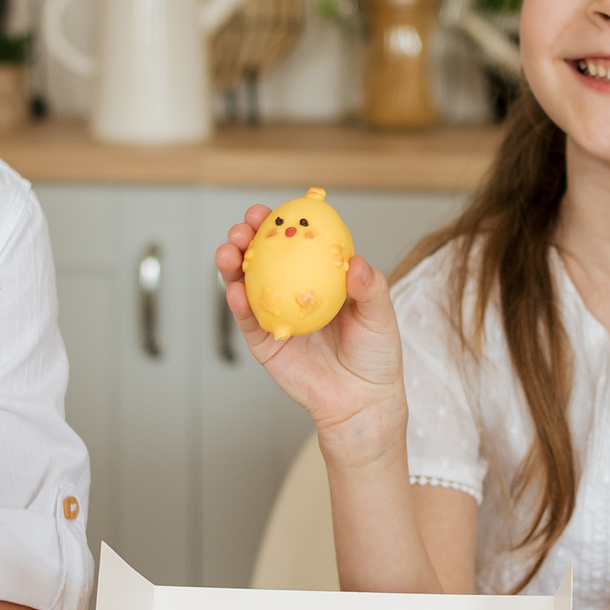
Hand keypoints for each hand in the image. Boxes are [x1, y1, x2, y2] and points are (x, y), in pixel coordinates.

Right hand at [215, 206, 407, 464]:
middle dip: (247, 237)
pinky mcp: (263, 341)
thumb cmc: (375, 354)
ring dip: (232, 264)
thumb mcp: (380, 315)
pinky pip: (247, 319)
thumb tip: (356, 262)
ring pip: (246, 283)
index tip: (273, 210)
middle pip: (263, 257)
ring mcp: (275, 314)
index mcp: (319, 276)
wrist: (362, 400)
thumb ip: (370, 288)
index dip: (281, 223)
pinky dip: (237, 302)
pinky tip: (234, 289)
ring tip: (229, 251)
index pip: (296, 242)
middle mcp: (292, 290)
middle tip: (244, 227)